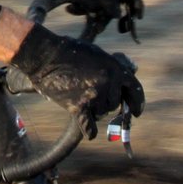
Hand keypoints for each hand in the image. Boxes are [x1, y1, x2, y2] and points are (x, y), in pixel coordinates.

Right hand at [12, 24, 145, 138]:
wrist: (45, 56)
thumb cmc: (69, 51)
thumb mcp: (97, 54)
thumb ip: (112, 68)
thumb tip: (127, 77)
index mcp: (115, 68)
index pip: (134, 90)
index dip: (137, 103)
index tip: (136, 112)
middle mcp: (108, 83)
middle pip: (114, 104)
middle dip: (106, 102)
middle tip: (91, 94)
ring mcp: (94, 96)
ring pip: (101, 114)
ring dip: (94, 110)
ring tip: (79, 96)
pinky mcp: (79, 107)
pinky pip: (89, 126)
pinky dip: (89, 130)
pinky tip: (90, 133)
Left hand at [57, 0, 144, 35]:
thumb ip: (106, 0)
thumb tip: (120, 15)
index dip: (137, 3)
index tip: (139, 16)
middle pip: (120, 5)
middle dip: (117, 17)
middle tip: (120, 29)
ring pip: (104, 12)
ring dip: (98, 19)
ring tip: (92, 27)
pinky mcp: (88, 1)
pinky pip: (91, 12)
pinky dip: (82, 13)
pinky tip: (70, 8)